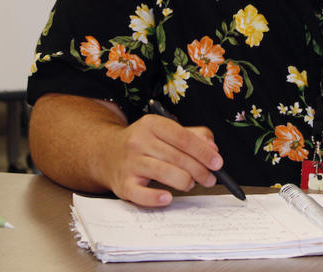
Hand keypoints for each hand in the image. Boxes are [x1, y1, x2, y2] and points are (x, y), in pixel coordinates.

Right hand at [104, 113, 222, 206]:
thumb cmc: (143, 143)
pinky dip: (155, 197)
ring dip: (185, 182)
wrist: (105, 153)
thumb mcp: (165, 131)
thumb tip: (213, 149)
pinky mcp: (123, 184)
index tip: (217, 162)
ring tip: (190, 184)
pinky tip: (167, 198)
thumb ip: (192, 136)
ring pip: (164, 173)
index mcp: (152, 124)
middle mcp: (138, 141)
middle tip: (210, 178)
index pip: (183, 138)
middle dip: (199, 170)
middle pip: (176, 157)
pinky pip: (140, 193)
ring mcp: (129, 163)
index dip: (203, 151)